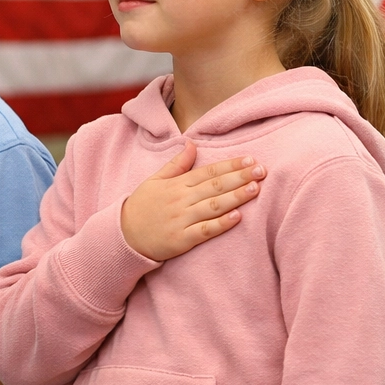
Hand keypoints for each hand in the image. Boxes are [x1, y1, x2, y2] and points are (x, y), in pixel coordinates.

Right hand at [120, 140, 264, 260]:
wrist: (123, 236)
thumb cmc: (142, 207)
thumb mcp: (155, 180)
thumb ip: (177, 164)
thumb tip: (192, 144)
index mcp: (177, 184)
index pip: (209, 171)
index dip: (231, 165)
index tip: (251, 159)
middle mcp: (181, 199)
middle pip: (215, 186)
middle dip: (240, 177)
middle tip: (262, 170)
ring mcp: (181, 220)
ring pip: (213, 206)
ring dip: (236, 197)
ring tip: (255, 188)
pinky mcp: (181, 240)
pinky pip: (204, 231)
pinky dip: (221, 224)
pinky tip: (238, 217)